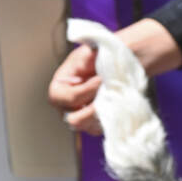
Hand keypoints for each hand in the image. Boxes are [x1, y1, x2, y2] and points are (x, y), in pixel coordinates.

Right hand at [48, 18, 181, 135]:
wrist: (121, 66)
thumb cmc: (104, 56)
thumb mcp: (93, 51)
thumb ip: (88, 57)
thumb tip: (88, 63)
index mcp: (60, 85)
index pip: (64, 97)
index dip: (84, 91)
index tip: (101, 80)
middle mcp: (66, 106)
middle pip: (73, 119)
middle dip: (94, 108)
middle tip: (110, 94)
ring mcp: (81, 117)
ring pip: (88, 127)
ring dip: (104, 113)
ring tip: (115, 98)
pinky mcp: (95, 125)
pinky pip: (101, 130)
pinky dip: (111, 119)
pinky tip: (118, 105)